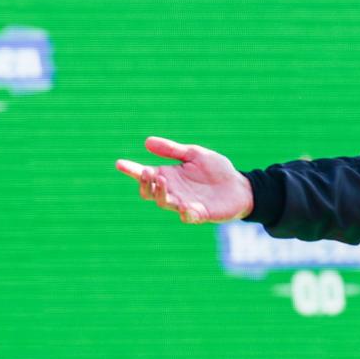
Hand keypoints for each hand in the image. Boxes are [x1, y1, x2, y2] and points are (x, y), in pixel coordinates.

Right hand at [115, 136, 253, 223]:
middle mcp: (173, 192)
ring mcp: (185, 204)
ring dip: (161, 193)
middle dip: (145, 183)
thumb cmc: (216, 171)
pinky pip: (188, 217)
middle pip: (149, 193)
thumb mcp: (194, 154)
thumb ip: (172, 150)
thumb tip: (147, 141)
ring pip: (165, 203)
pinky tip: (185, 205)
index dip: (132, 170)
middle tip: (148, 171)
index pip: (145, 175)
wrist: (240, 186)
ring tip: (162, 179)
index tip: (119, 163)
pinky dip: (185, 213)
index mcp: (169, 176)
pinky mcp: (200, 214)